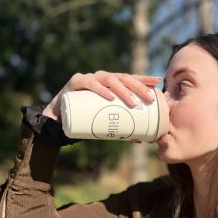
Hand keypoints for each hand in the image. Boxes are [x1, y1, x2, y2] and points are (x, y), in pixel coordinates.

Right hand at [43, 71, 161, 121]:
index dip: (144, 78)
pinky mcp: (76, 82)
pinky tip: (110, 97)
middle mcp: (102, 77)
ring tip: (133, 103)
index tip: (158, 81)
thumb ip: (120, 127)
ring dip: (123, 91)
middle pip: (123, 77)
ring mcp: (89, 78)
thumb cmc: (86, 117)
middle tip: (149, 99)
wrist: (59, 116)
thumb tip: (141, 140)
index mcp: (110, 84)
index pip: (130, 78)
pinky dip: (101, 90)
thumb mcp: (105, 120)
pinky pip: (90, 84)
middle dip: (138, 86)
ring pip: (110, 79)